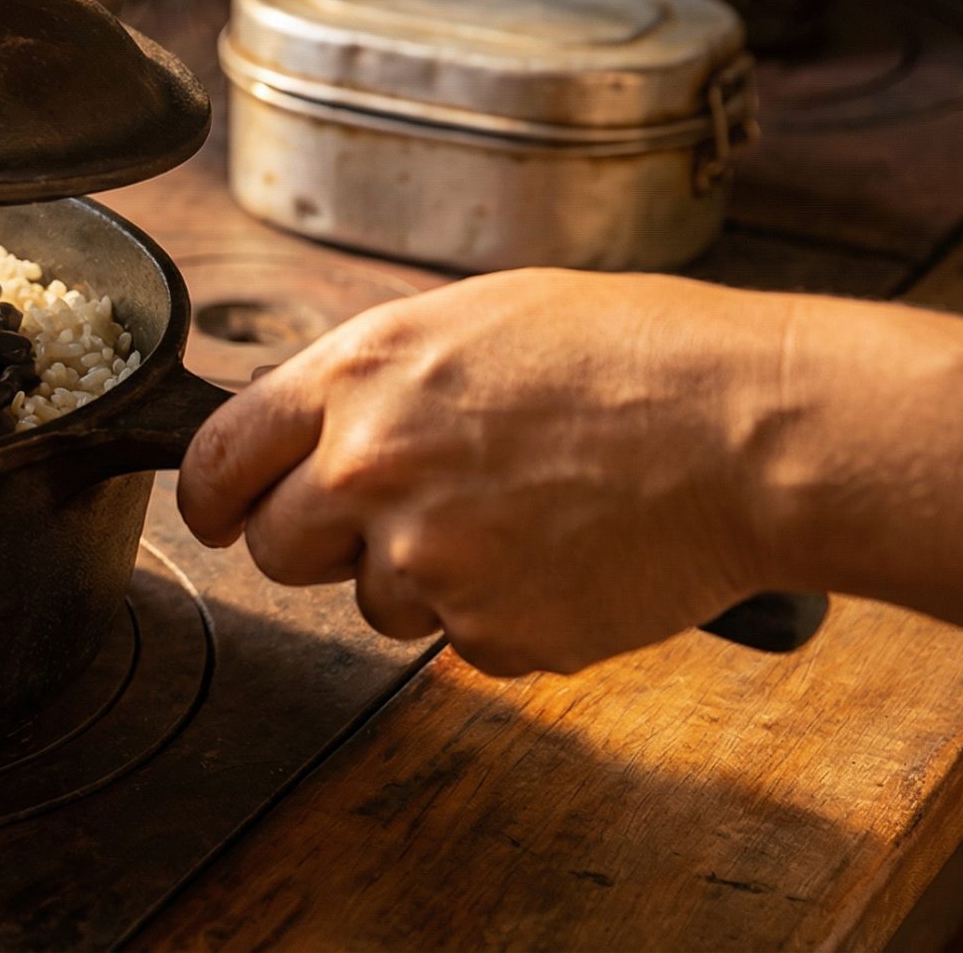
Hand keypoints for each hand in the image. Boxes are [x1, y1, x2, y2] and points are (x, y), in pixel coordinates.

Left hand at [177, 270, 802, 675]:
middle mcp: (371, 469)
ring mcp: (429, 559)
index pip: (215, 460)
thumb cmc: (631, 356)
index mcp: (357, 378)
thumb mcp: (469, 320)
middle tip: (397, 517)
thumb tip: (307, 425)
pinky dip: (502, 613)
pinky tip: (562, 555)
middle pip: (274, 550)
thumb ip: (370, 380)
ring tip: (519, 515)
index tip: (222, 512)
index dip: (213, 496)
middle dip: (319, 543)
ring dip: (424, 578)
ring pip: (373, 603)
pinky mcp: (493, 632)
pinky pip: (461, 642)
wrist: (749, 431)